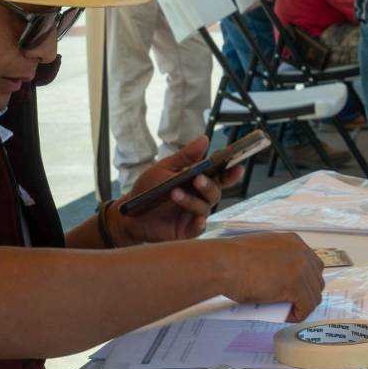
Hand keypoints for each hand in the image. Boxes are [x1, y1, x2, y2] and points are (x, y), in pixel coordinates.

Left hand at [115, 137, 235, 243]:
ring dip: (192, 200)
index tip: (238, 166)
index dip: (231, 173)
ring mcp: (194, 215)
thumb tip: (205, 138)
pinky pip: (198, 228)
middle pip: (214, 192)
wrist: (129, 214)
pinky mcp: (186, 230)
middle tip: (197, 178)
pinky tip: (197, 219)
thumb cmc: (148, 189)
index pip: (220, 177)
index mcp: (198, 181)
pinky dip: (199, 224)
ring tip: (174, 193)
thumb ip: (186, 156)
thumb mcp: (165, 168)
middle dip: (208, 185)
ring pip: (204, 208)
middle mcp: (200, 198)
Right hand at [219, 232, 324, 320]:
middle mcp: (301, 251)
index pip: (312, 265)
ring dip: (300, 305)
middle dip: (305, 294)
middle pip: (316, 280)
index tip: (291, 292)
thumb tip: (283, 282)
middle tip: (288, 303)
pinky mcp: (296, 283)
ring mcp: (301, 266)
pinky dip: (297, 314)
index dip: (303, 282)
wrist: (223, 263)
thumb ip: (278, 263)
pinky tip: (283, 315)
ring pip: (314, 295)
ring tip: (283, 309)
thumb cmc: (232, 260)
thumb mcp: (263, 254)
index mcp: (293, 241)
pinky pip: (307, 306)